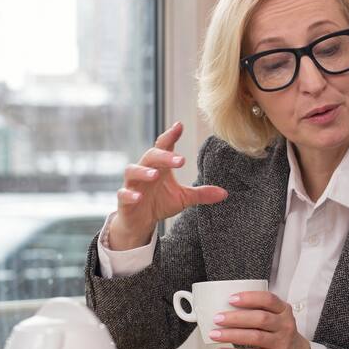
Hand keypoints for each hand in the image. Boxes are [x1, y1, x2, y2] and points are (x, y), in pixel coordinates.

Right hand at [109, 122, 228, 249]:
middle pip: (151, 156)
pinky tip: (138, 197)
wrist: (139, 222)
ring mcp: (133, 184)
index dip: (170, 135)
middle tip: (180, 160)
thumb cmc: (159, 203)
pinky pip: (123, 194)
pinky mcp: (124, 200)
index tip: (179, 126)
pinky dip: (129, 194)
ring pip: (133, 171)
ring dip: (144, 171)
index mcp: (160, 167)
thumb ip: (201, 194)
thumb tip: (225, 193)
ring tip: (156, 175)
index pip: (164, 146)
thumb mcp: (183, 198)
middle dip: (164, 156)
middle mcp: (145, 171)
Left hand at [209, 291, 311, 348]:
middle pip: (260, 319)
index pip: (268, 299)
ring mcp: (280, 342)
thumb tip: (224, 307)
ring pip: (255, 337)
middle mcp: (284, 325)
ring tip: (215, 334)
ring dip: (232, 335)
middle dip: (236, 318)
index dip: (249, 298)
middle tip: (218, 318)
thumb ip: (258, 309)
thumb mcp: (275, 315)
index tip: (231, 299)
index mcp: (283, 310)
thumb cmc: (278, 330)